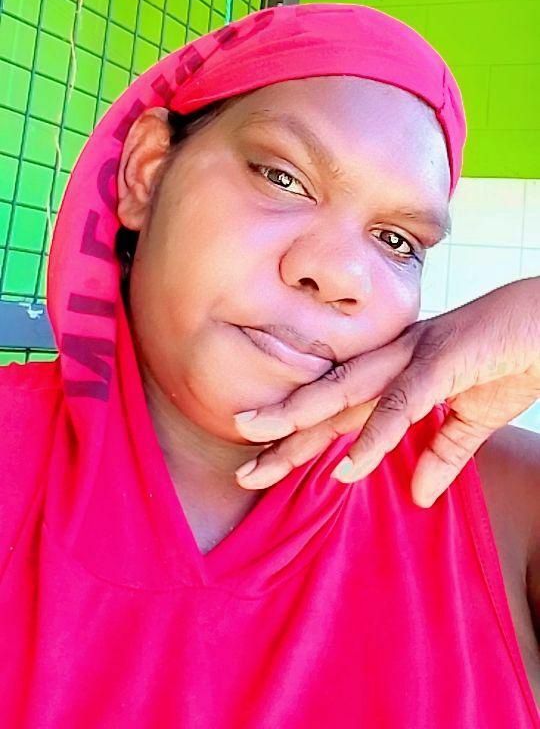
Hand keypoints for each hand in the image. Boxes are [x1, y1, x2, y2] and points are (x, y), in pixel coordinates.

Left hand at [233, 277, 539, 506]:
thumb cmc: (513, 359)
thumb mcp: (475, 420)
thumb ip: (441, 453)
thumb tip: (418, 495)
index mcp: (397, 370)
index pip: (338, 408)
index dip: (300, 437)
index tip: (264, 465)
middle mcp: (393, 359)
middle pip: (325, 399)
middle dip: (281, 430)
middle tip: (241, 467)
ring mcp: (413, 356)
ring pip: (345, 391)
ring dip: (302, 420)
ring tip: (262, 448)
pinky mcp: (442, 362)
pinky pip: (401, 403)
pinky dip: (373, 437)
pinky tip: (347, 467)